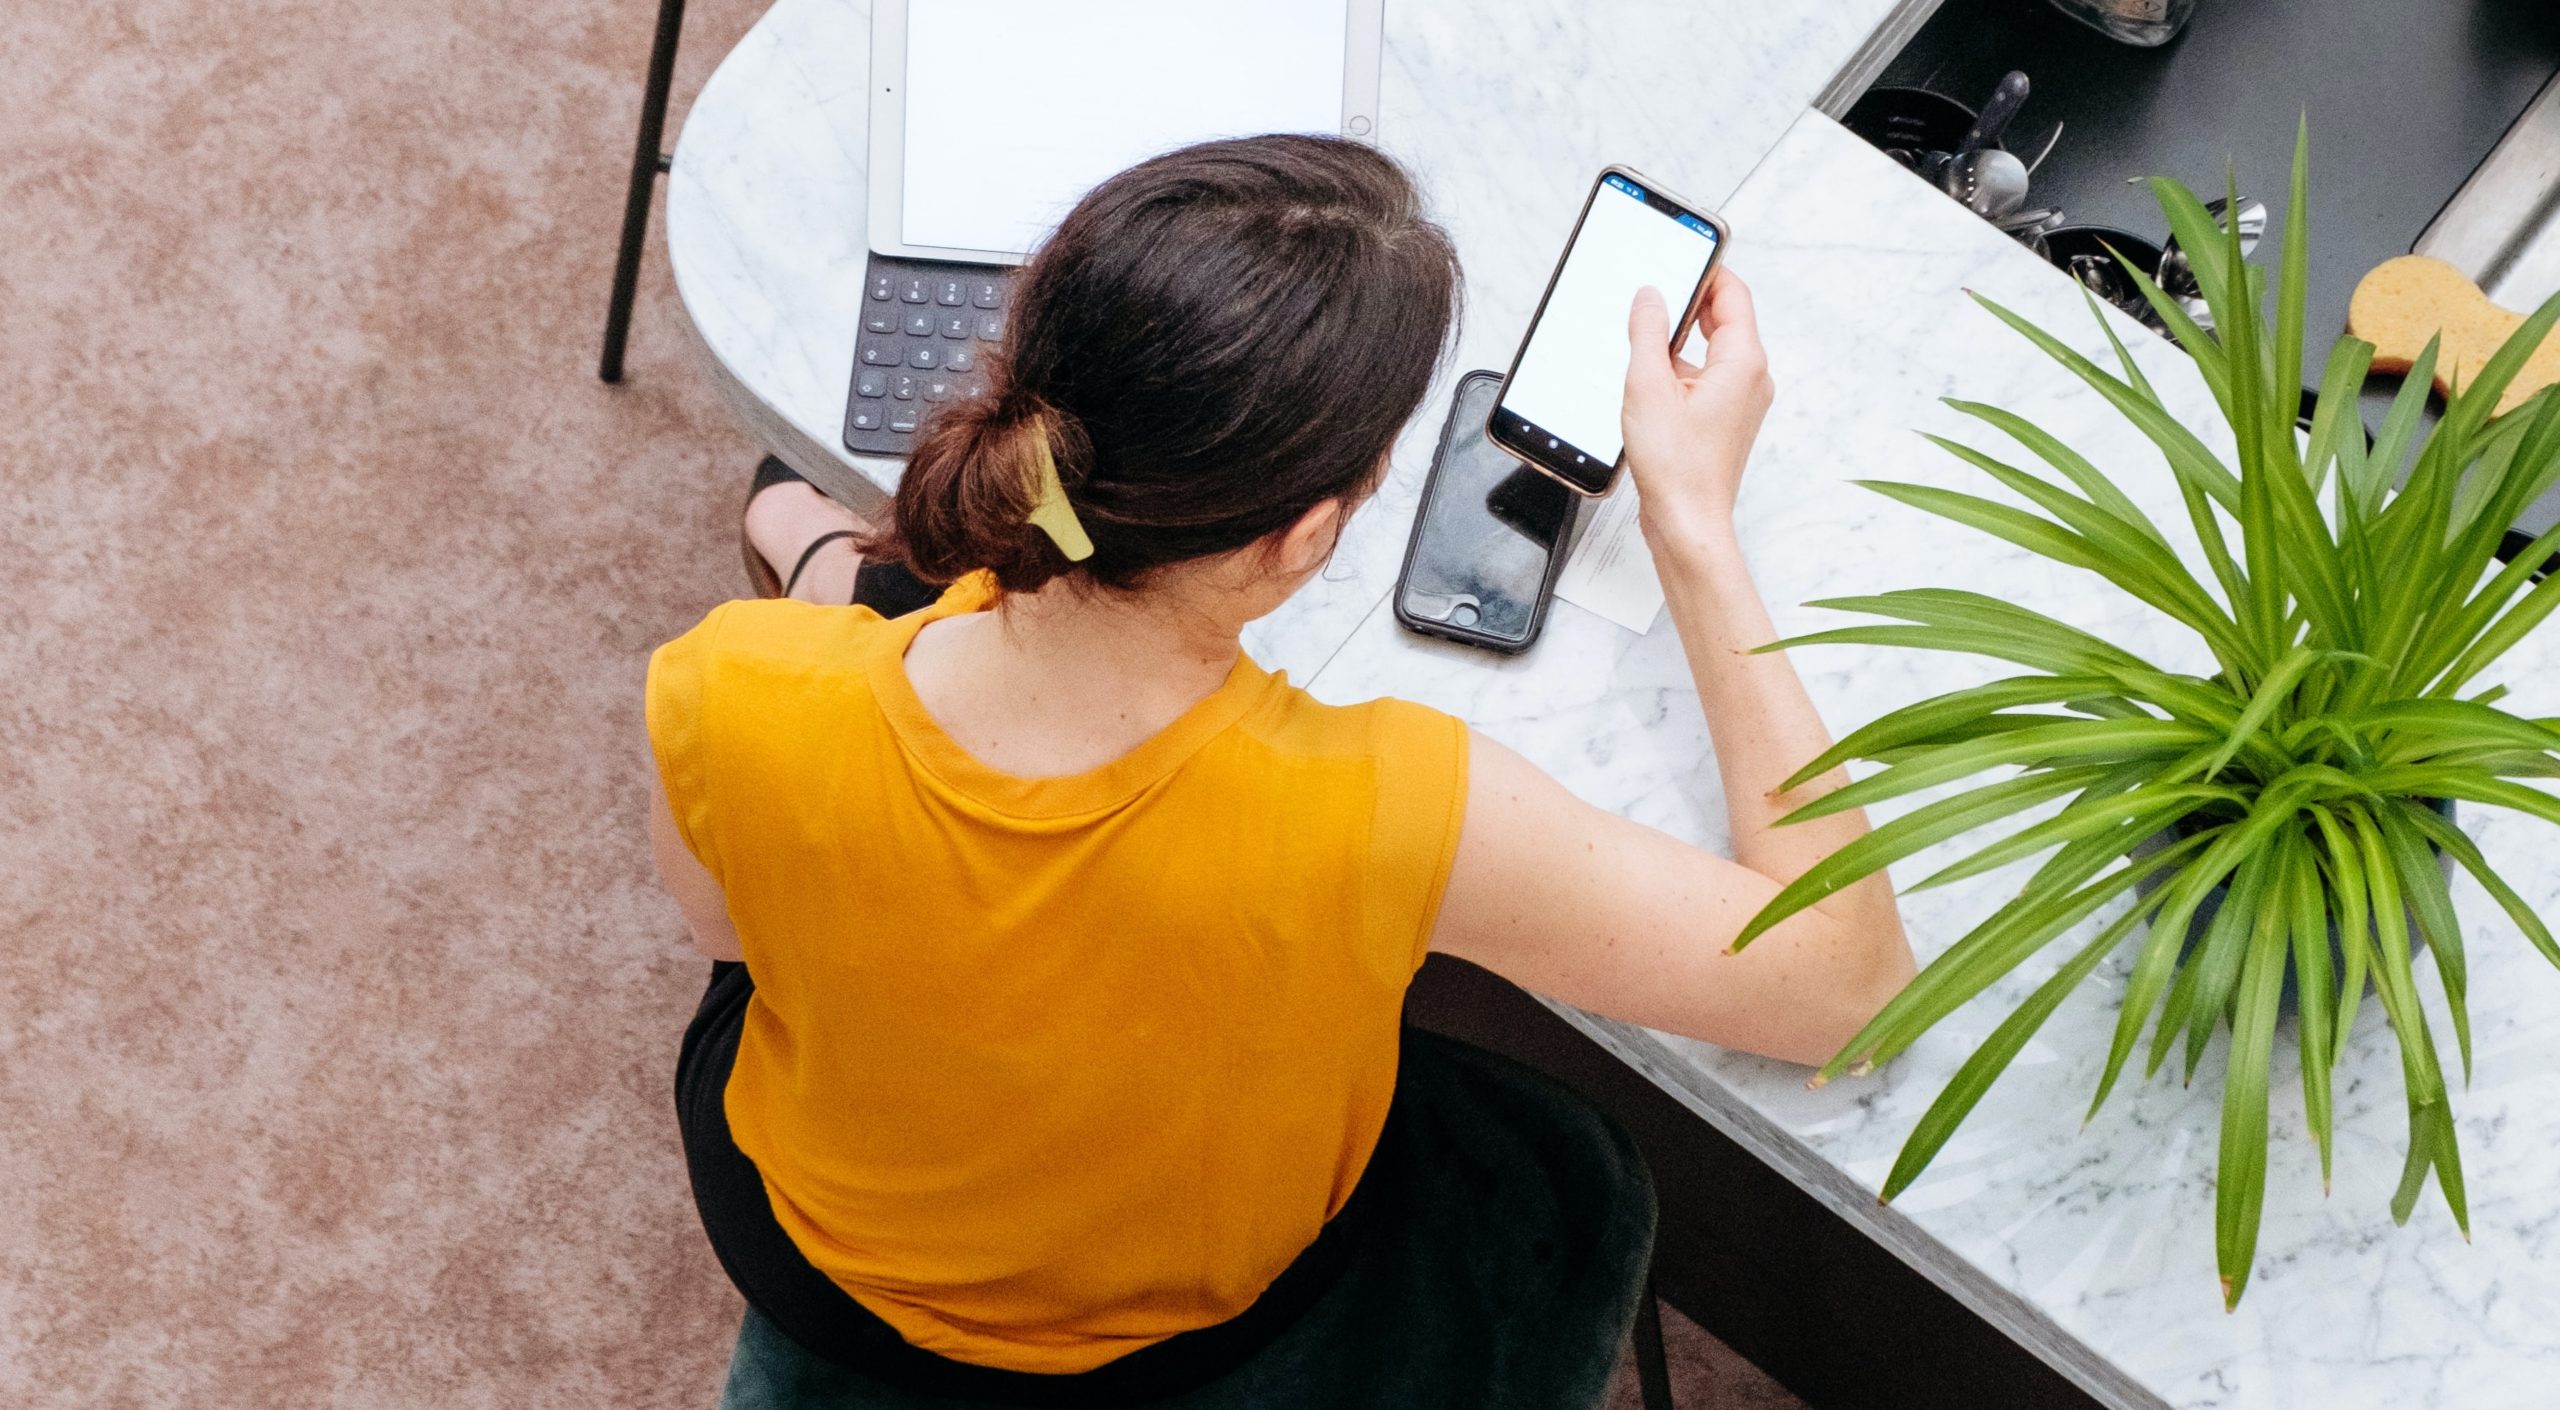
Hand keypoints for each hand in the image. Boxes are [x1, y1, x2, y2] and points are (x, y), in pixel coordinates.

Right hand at [1620, 268, 1774, 544]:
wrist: (1687, 522)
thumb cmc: (1676, 467)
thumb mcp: (1648, 386)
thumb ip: (1648, 332)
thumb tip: (1650, 297)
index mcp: (1743, 361)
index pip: (1732, 293)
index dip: (1705, 269)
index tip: (1678, 256)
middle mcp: (1751, 377)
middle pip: (1724, 318)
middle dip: (1689, 303)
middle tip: (1653, 295)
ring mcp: (1741, 400)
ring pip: (1712, 349)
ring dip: (1679, 341)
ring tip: (1644, 344)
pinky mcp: (1725, 420)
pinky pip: (1706, 377)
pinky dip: (1680, 370)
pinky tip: (1648, 382)